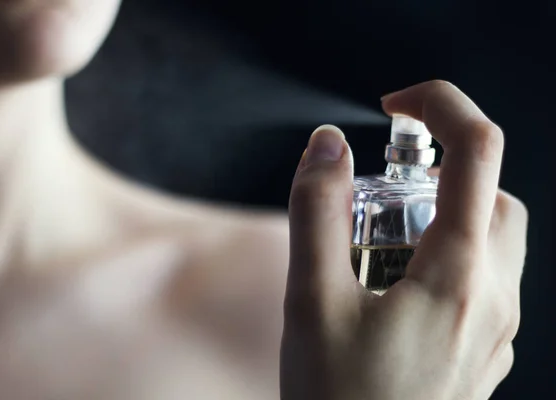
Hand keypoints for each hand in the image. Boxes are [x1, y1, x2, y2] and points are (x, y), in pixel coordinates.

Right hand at [280, 80, 527, 399]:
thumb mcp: (311, 299)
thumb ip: (317, 212)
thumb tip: (327, 146)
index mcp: (457, 275)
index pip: (475, 151)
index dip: (439, 107)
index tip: (395, 107)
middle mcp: (491, 299)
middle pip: (493, 196)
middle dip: (441, 172)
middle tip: (382, 190)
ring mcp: (493, 331)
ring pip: (492, 241)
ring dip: (444, 216)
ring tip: (381, 244)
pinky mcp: (481, 352)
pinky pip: (482, 281)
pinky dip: (447, 256)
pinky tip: (395, 288)